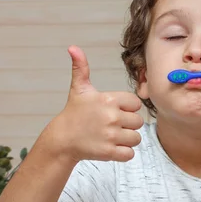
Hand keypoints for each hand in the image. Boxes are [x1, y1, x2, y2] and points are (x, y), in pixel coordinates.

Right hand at [44, 45, 143, 162]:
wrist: (62, 139)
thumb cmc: (74, 113)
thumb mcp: (79, 89)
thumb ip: (81, 68)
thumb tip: (73, 47)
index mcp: (109, 100)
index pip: (135, 103)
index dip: (127, 108)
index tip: (114, 110)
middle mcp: (112, 117)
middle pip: (138, 122)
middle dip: (128, 124)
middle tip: (112, 125)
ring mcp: (111, 136)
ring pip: (136, 138)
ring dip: (127, 139)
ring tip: (113, 136)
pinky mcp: (109, 152)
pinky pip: (130, 154)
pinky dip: (124, 153)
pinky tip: (112, 147)